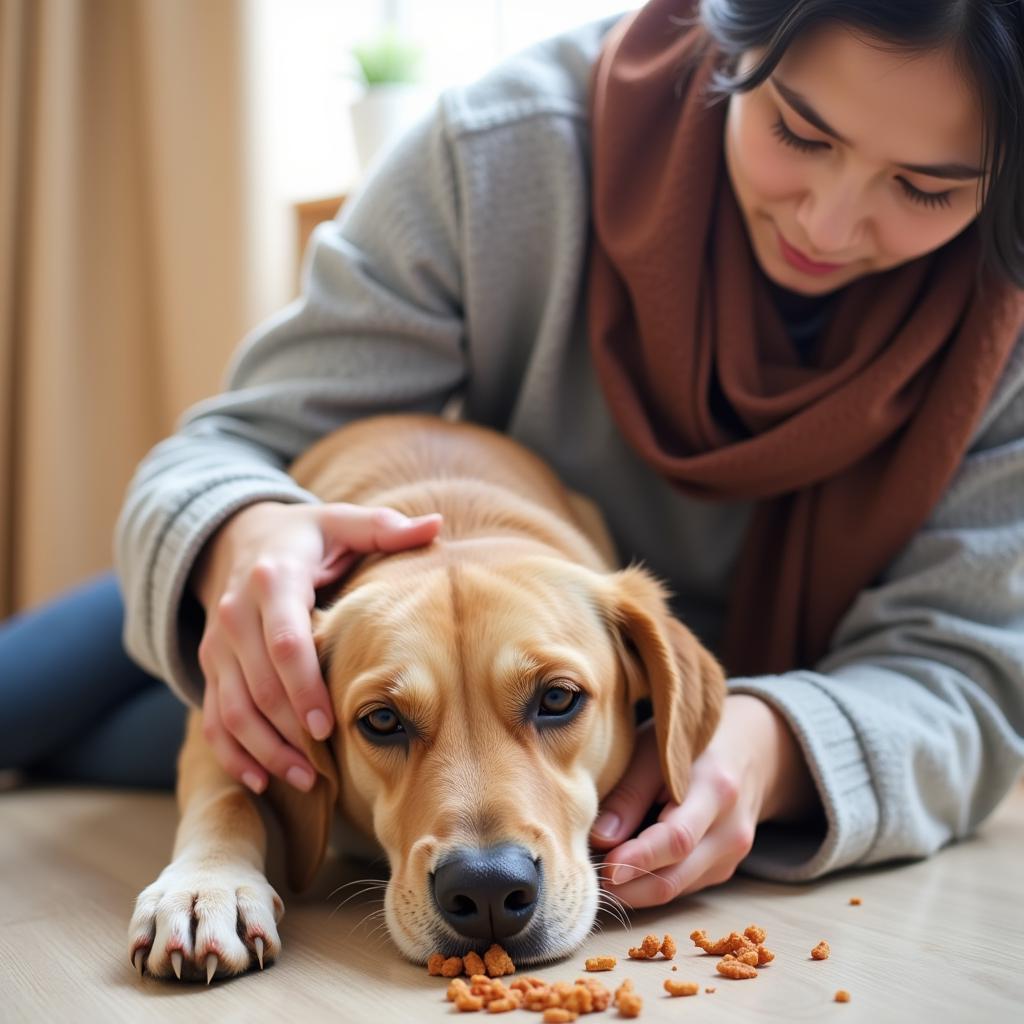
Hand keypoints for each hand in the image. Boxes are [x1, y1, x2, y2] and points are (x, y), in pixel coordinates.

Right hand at [191, 500, 441, 793]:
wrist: (238, 540)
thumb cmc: (306, 538)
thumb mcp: (341, 523)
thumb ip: (385, 527)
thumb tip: (436, 525)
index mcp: (274, 579)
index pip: (283, 640)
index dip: (303, 685)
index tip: (327, 724)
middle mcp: (236, 614)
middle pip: (258, 685)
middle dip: (288, 731)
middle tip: (324, 766)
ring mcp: (218, 645)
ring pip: (232, 709)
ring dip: (263, 750)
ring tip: (303, 779)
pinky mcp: (209, 667)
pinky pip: (213, 718)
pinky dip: (232, 753)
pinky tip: (260, 779)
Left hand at [589, 694, 816, 906]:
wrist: (749, 750)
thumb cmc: (690, 745)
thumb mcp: (656, 750)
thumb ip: (630, 792)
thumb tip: (600, 839)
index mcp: (717, 790)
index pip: (677, 838)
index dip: (638, 858)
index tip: (604, 868)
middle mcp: (731, 830)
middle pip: (676, 875)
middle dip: (627, 886)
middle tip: (587, 881)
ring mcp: (732, 855)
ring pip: (676, 889)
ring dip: (633, 890)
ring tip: (597, 876)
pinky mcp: (724, 870)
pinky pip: (681, 887)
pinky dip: (649, 884)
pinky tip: (623, 872)